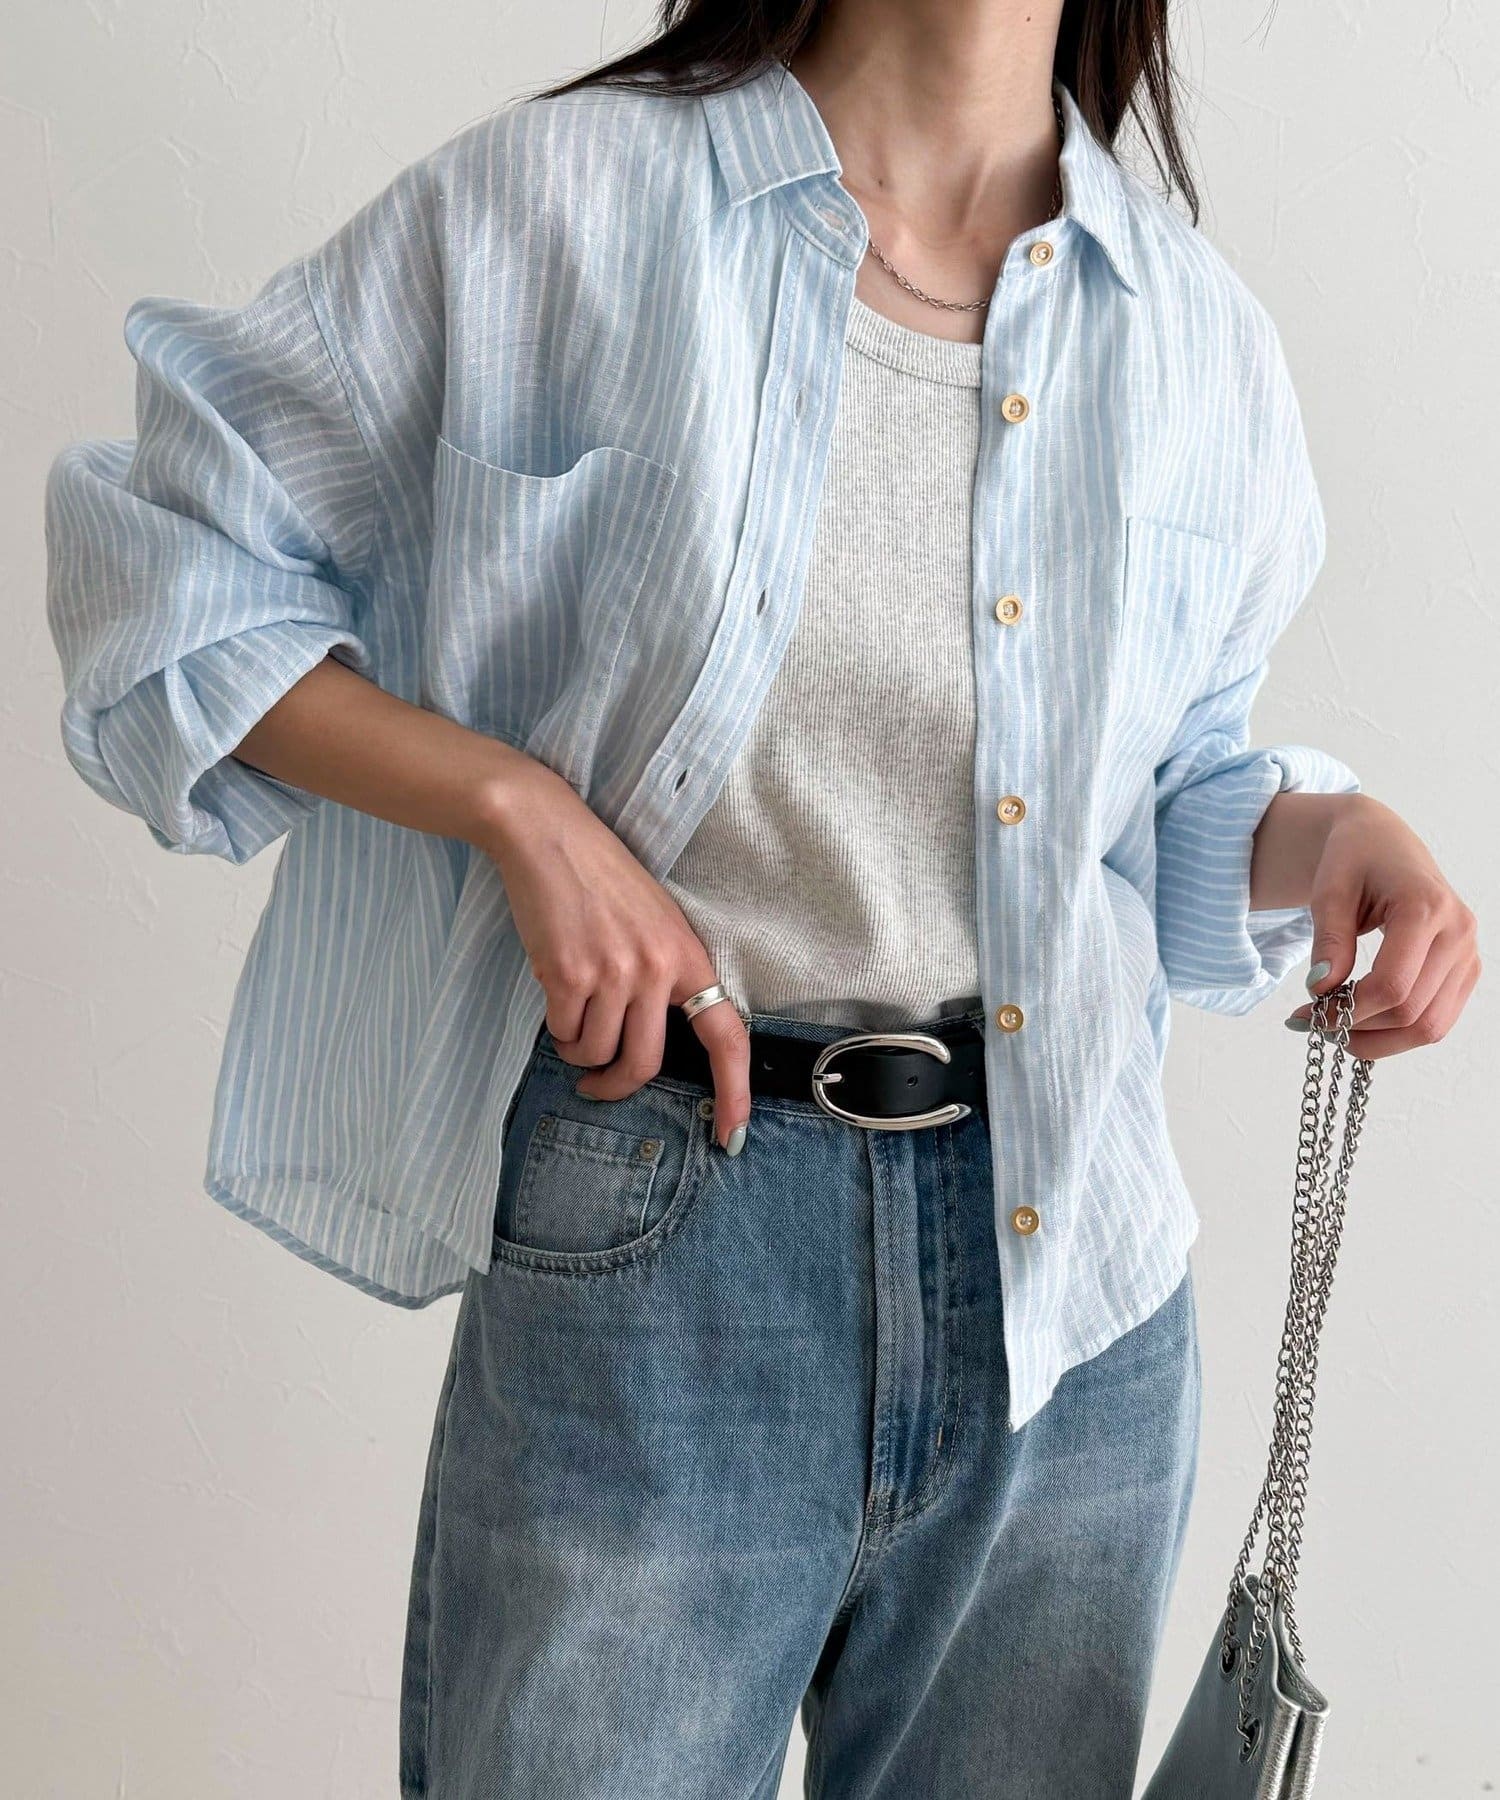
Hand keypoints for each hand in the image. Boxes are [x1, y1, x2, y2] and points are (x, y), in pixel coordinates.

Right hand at [470, 750, 750, 1150]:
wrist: (548, 834)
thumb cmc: (600, 878)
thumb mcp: (654, 921)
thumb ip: (663, 976)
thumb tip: (651, 1041)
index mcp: (687, 956)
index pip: (725, 1036)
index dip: (734, 1091)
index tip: (731, 1135)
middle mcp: (656, 968)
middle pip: (647, 1064)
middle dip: (618, 1086)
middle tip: (598, 1086)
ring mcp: (613, 971)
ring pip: (598, 1053)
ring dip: (579, 1052)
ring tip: (571, 1023)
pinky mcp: (568, 973)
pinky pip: (564, 1033)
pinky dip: (557, 1031)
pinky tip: (555, 1002)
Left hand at [1283, 796, 1480, 1058]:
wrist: (1382, 841)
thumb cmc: (1352, 859)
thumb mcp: (1329, 891)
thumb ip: (1329, 940)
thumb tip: (1321, 991)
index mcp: (1427, 907)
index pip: (1392, 985)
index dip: (1348, 1011)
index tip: (1305, 1014)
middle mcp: (1459, 933)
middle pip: (1413, 1012)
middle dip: (1359, 1029)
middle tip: (1313, 1024)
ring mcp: (1469, 954)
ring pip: (1431, 1027)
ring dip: (1380, 1041)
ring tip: (1335, 1028)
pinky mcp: (1466, 969)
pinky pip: (1438, 1019)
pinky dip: (1399, 1032)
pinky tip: (1363, 1022)